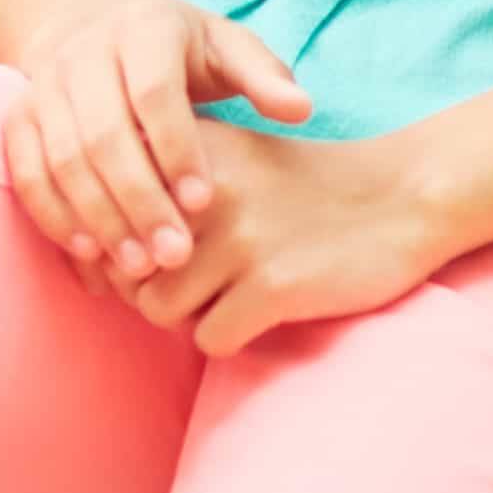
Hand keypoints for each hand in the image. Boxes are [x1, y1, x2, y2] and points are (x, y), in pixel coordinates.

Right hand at [0, 0, 312, 288]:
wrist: (82, 18)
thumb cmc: (174, 46)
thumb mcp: (222, 45)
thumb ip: (262, 76)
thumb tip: (300, 110)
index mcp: (142, 29)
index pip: (152, 93)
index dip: (176, 150)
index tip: (204, 203)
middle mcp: (83, 53)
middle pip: (102, 134)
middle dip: (138, 201)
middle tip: (174, 257)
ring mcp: (43, 86)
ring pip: (62, 159)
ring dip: (98, 219)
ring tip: (138, 268)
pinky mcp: (18, 116)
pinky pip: (26, 171)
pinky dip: (54, 216)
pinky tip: (90, 255)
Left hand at [122, 123, 459, 357]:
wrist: (401, 195)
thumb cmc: (299, 187)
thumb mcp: (226, 159)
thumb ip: (159, 184)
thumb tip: (91, 249)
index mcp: (186, 154)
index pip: (105, 217)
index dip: (117, 252)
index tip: (152, 261)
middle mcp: (204, 193)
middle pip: (123, 271)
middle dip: (149, 289)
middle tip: (193, 287)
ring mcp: (239, 240)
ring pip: (157, 310)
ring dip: (186, 317)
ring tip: (225, 299)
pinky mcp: (273, 286)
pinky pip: (210, 339)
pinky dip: (228, 338)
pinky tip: (258, 314)